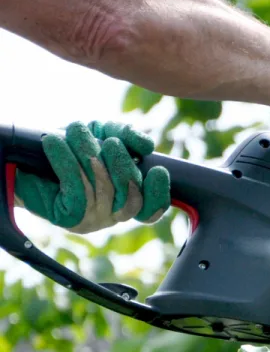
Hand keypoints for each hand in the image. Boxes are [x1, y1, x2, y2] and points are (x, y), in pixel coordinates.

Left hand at [14, 121, 169, 232]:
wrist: (28, 159)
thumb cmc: (72, 145)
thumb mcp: (105, 134)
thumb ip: (128, 136)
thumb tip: (147, 147)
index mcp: (127, 200)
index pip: (152, 209)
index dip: (159, 193)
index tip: (158, 170)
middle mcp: (113, 214)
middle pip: (132, 195)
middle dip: (121, 163)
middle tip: (109, 142)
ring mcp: (93, 219)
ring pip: (103, 188)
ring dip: (89, 154)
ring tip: (75, 132)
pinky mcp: (70, 217)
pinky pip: (77, 190)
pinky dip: (66, 162)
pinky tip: (56, 143)